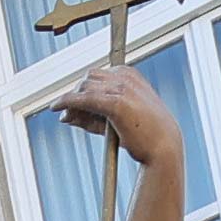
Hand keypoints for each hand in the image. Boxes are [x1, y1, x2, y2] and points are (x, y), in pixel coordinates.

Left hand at [53, 60, 184, 170]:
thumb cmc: (143, 134)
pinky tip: (56, 108)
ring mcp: (121, 88)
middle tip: (67, 113)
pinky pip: (83, 98)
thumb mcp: (113, 120)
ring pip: (83, 87)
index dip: (81, 90)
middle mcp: (125, 77)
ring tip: (66, 117)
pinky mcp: (115, 102)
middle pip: (87, 79)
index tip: (73, 105)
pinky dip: (66, 101)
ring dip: (70, 101)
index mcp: (129, 75)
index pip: (96, 76)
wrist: (163, 146)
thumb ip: (90, 115)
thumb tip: (64, 115)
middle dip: (75, 94)